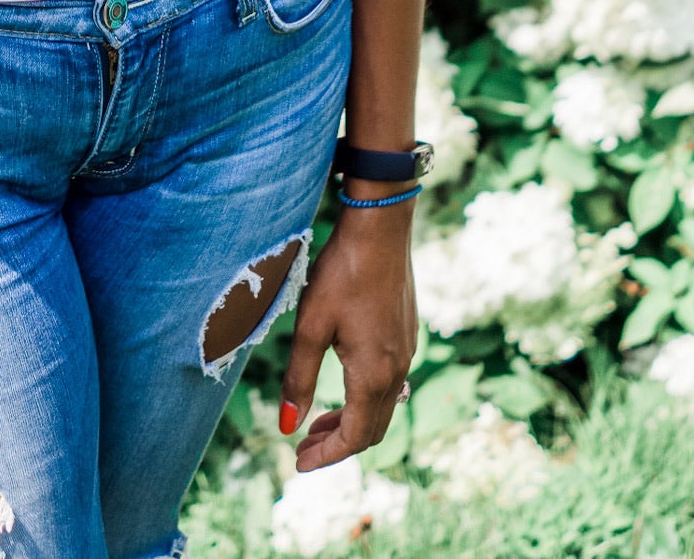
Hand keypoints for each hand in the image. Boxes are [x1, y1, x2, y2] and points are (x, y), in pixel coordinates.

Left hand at [279, 205, 417, 470]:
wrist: (381, 230)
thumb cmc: (342, 274)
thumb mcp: (311, 326)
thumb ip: (300, 378)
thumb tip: (286, 425)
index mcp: (373, 375)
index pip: (354, 437)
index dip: (326, 455)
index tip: (299, 463)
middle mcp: (397, 370)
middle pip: (371, 429)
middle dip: (337, 443)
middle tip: (304, 445)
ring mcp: (406, 352)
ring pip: (383, 407)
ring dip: (352, 421)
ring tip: (319, 420)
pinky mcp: (406, 334)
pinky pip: (390, 384)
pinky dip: (365, 398)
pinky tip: (346, 383)